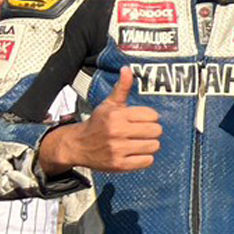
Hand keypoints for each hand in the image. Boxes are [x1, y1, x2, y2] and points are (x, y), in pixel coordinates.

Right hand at [46, 67, 161, 172]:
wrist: (77, 145)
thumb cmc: (97, 123)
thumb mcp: (109, 104)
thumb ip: (122, 88)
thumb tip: (127, 69)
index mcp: (117, 115)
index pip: (153, 115)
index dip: (149, 117)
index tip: (140, 119)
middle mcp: (117, 132)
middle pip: (156, 131)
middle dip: (151, 131)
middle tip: (141, 131)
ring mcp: (118, 150)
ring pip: (154, 146)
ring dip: (149, 144)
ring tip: (138, 142)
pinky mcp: (119, 165)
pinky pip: (147, 161)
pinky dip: (145, 158)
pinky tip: (135, 153)